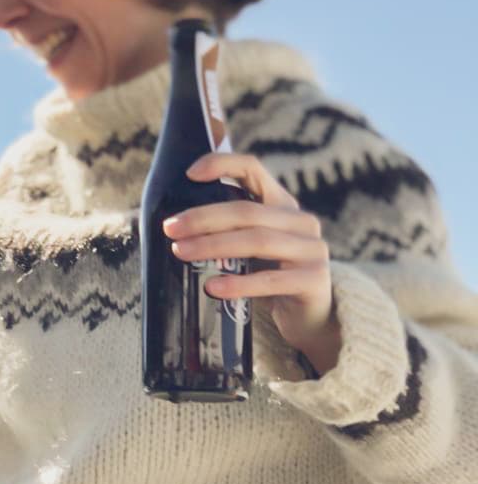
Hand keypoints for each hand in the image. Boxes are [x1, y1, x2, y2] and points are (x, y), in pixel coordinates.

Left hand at [162, 152, 341, 375]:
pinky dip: (238, 284)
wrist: (308, 319)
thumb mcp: (251, 249)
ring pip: (257, 241)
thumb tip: (176, 225)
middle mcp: (301, 221)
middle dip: (203, 218)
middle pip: (247, 211)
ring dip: (213, 246)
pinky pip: (270, 280)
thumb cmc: (269, 278)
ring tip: (181, 252)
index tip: (190, 173)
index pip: (253, 170)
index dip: (223, 164)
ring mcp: (311, 249)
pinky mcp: (314, 280)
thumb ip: (228, 231)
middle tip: (170, 228)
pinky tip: (211, 287)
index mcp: (282, 205)